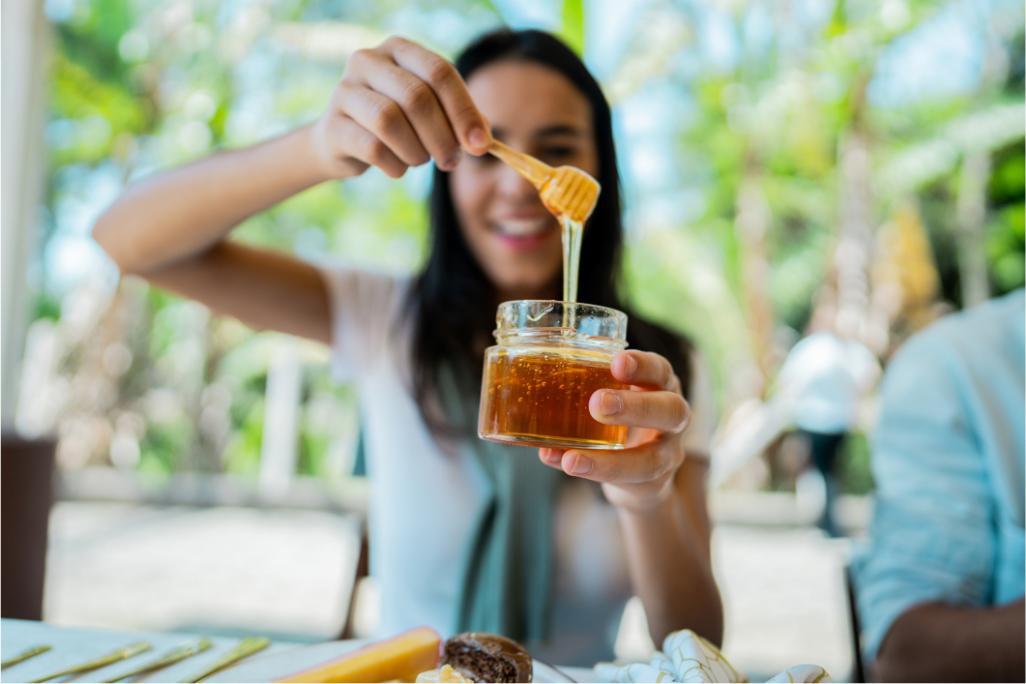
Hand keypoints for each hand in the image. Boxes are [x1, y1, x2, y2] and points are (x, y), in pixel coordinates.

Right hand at [310, 35, 491, 179]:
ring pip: (390, 121)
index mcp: (399, 49)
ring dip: (417, 152)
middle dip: (443, 137)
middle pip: (416, 96)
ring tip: (420, 160)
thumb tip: (483, 140)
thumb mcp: (432, 114)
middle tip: (452, 162)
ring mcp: (345, 90)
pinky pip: (373, 148)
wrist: (343, 142)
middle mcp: (368, 60)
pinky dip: (395, 165)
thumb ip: (459, 120)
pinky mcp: (332, 125)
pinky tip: (397, 167)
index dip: (464, 110)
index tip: (482, 144)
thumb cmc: (398, 125)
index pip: (439, 71)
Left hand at [538, 350, 690, 511]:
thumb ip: (582, 389)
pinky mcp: (652, 485)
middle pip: (671, 411)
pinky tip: (564, 466)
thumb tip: (522, 386)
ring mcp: (667, 454)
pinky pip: (626, 484)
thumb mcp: (612, 396)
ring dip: (609, 462)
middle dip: (636, 407)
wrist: (642, 474)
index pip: (660, 370)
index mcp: (661, 386)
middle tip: (597, 403)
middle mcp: (673, 419)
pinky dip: (593, 475)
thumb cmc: (618, 420)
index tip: (616, 361)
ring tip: (572, 460)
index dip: (643, 365)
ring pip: (651, 461)